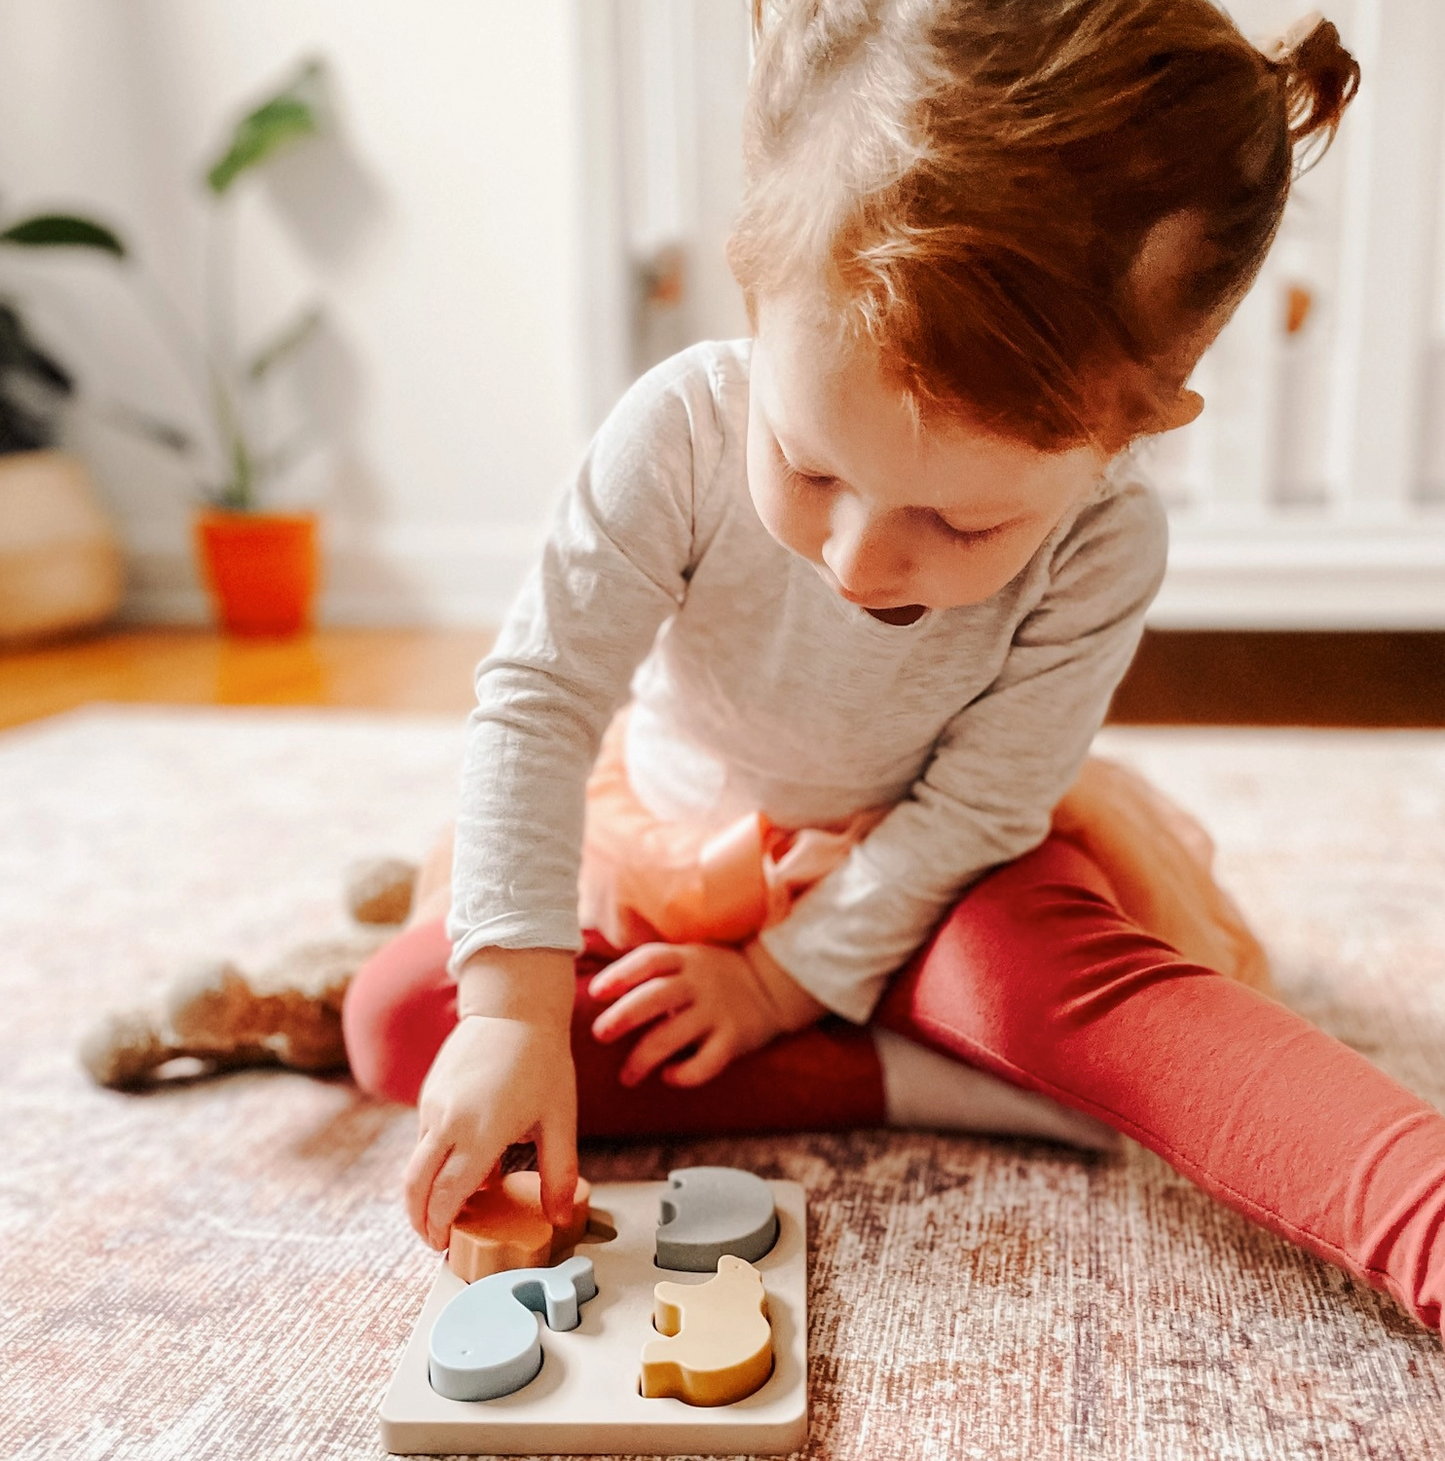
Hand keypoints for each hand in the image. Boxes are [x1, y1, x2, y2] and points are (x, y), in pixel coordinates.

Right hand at [403, 948, 576, 1249]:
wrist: (514, 1006)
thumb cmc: (543, 1061)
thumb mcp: (560, 1119)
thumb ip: (559, 1172)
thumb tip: (560, 1217)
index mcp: (480, 1133)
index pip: (447, 1196)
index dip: (441, 1226)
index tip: (446, 1245)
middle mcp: (447, 1122)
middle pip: (415, 1188)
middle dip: (419, 1221)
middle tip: (435, 1239)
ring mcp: (433, 1106)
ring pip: (415, 1164)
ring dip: (425, 1192)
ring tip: (451, 1207)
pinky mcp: (429, 1093)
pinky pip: (423, 1139)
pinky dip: (432, 1162)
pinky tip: (461, 1164)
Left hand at [588, 938, 825, 1087]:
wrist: (771, 984)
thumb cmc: (712, 972)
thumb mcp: (686, 955)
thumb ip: (650, 964)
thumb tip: (587, 949)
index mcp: (685, 959)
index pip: (650, 960)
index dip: (621, 974)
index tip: (595, 992)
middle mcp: (699, 983)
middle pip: (657, 996)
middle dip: (625, 1016)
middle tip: (599, 1034)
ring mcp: (717, 1011)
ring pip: (675, 1034)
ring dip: (645, 1057)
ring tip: (626, 1076)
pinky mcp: (734, 1039)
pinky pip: (707, 1061)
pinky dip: (685, 1073)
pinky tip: (668, 1076)